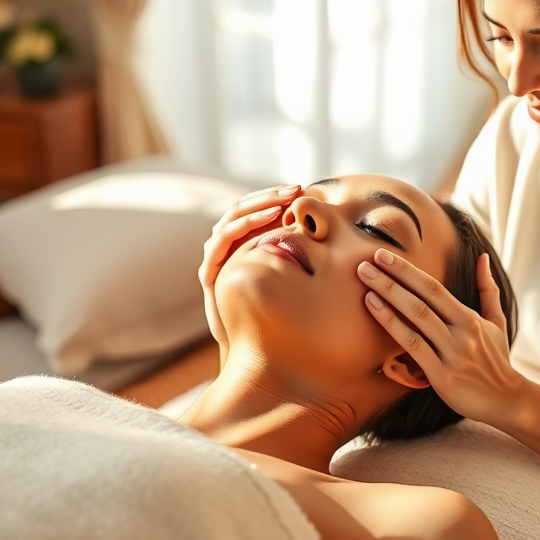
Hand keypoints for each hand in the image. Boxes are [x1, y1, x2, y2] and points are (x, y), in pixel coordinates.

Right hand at [199, 184, 300, 357]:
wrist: (251, 349)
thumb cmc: (276, 313)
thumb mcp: (293, 279)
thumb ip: (301, 255)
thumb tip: (331, 232)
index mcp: (243, 245)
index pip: (254, 209)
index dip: (274, 196)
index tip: (300, 189)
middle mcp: (226, 249)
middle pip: (241, 208)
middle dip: (267, 196)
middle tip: (293, 189)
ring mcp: (215, 260)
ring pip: (230, 221)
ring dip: (256, 208)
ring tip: (281, 206)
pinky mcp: (209, 274)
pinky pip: (220, 243)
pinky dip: (242, 228)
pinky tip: (267, 223)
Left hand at [357, 248, 521, 425]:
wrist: (506, 400)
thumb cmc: (496, 359)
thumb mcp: (496, 321)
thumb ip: (487, 289)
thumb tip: (482, 257)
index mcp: (470, 318)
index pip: (434, 288)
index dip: (407, 270)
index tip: (384, 254)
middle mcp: (461, 333)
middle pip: (421, 299)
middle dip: (392, 278)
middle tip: (365, 262)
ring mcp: (452, 355)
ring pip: (416, 319)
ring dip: (388, 298)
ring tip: (365, 282)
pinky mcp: (442, 377)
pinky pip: (413, 347)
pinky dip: (393, 326)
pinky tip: (375, 311)